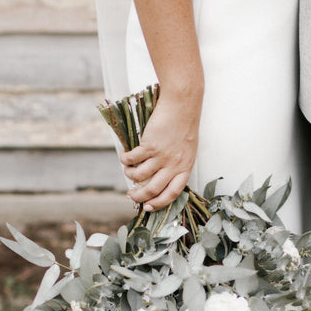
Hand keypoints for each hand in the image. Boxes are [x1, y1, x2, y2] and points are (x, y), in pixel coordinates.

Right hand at [120, 92, 199, 209]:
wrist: (183, 104)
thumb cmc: (185, 123)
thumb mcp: (186, 148)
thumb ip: (176, 163)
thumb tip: (158, 176)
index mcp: (185, 167)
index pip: (172, 193)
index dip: (158, 203)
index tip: (148, 206)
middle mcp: (174, 165)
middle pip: (152, 190)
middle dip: (138, 196)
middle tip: (130, 195)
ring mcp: (162, 156)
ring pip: (139, 176)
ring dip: (129, 175)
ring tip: (127, 170)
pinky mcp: (150, 145)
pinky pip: (132, 159)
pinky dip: (125, 160)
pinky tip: (124, 156)